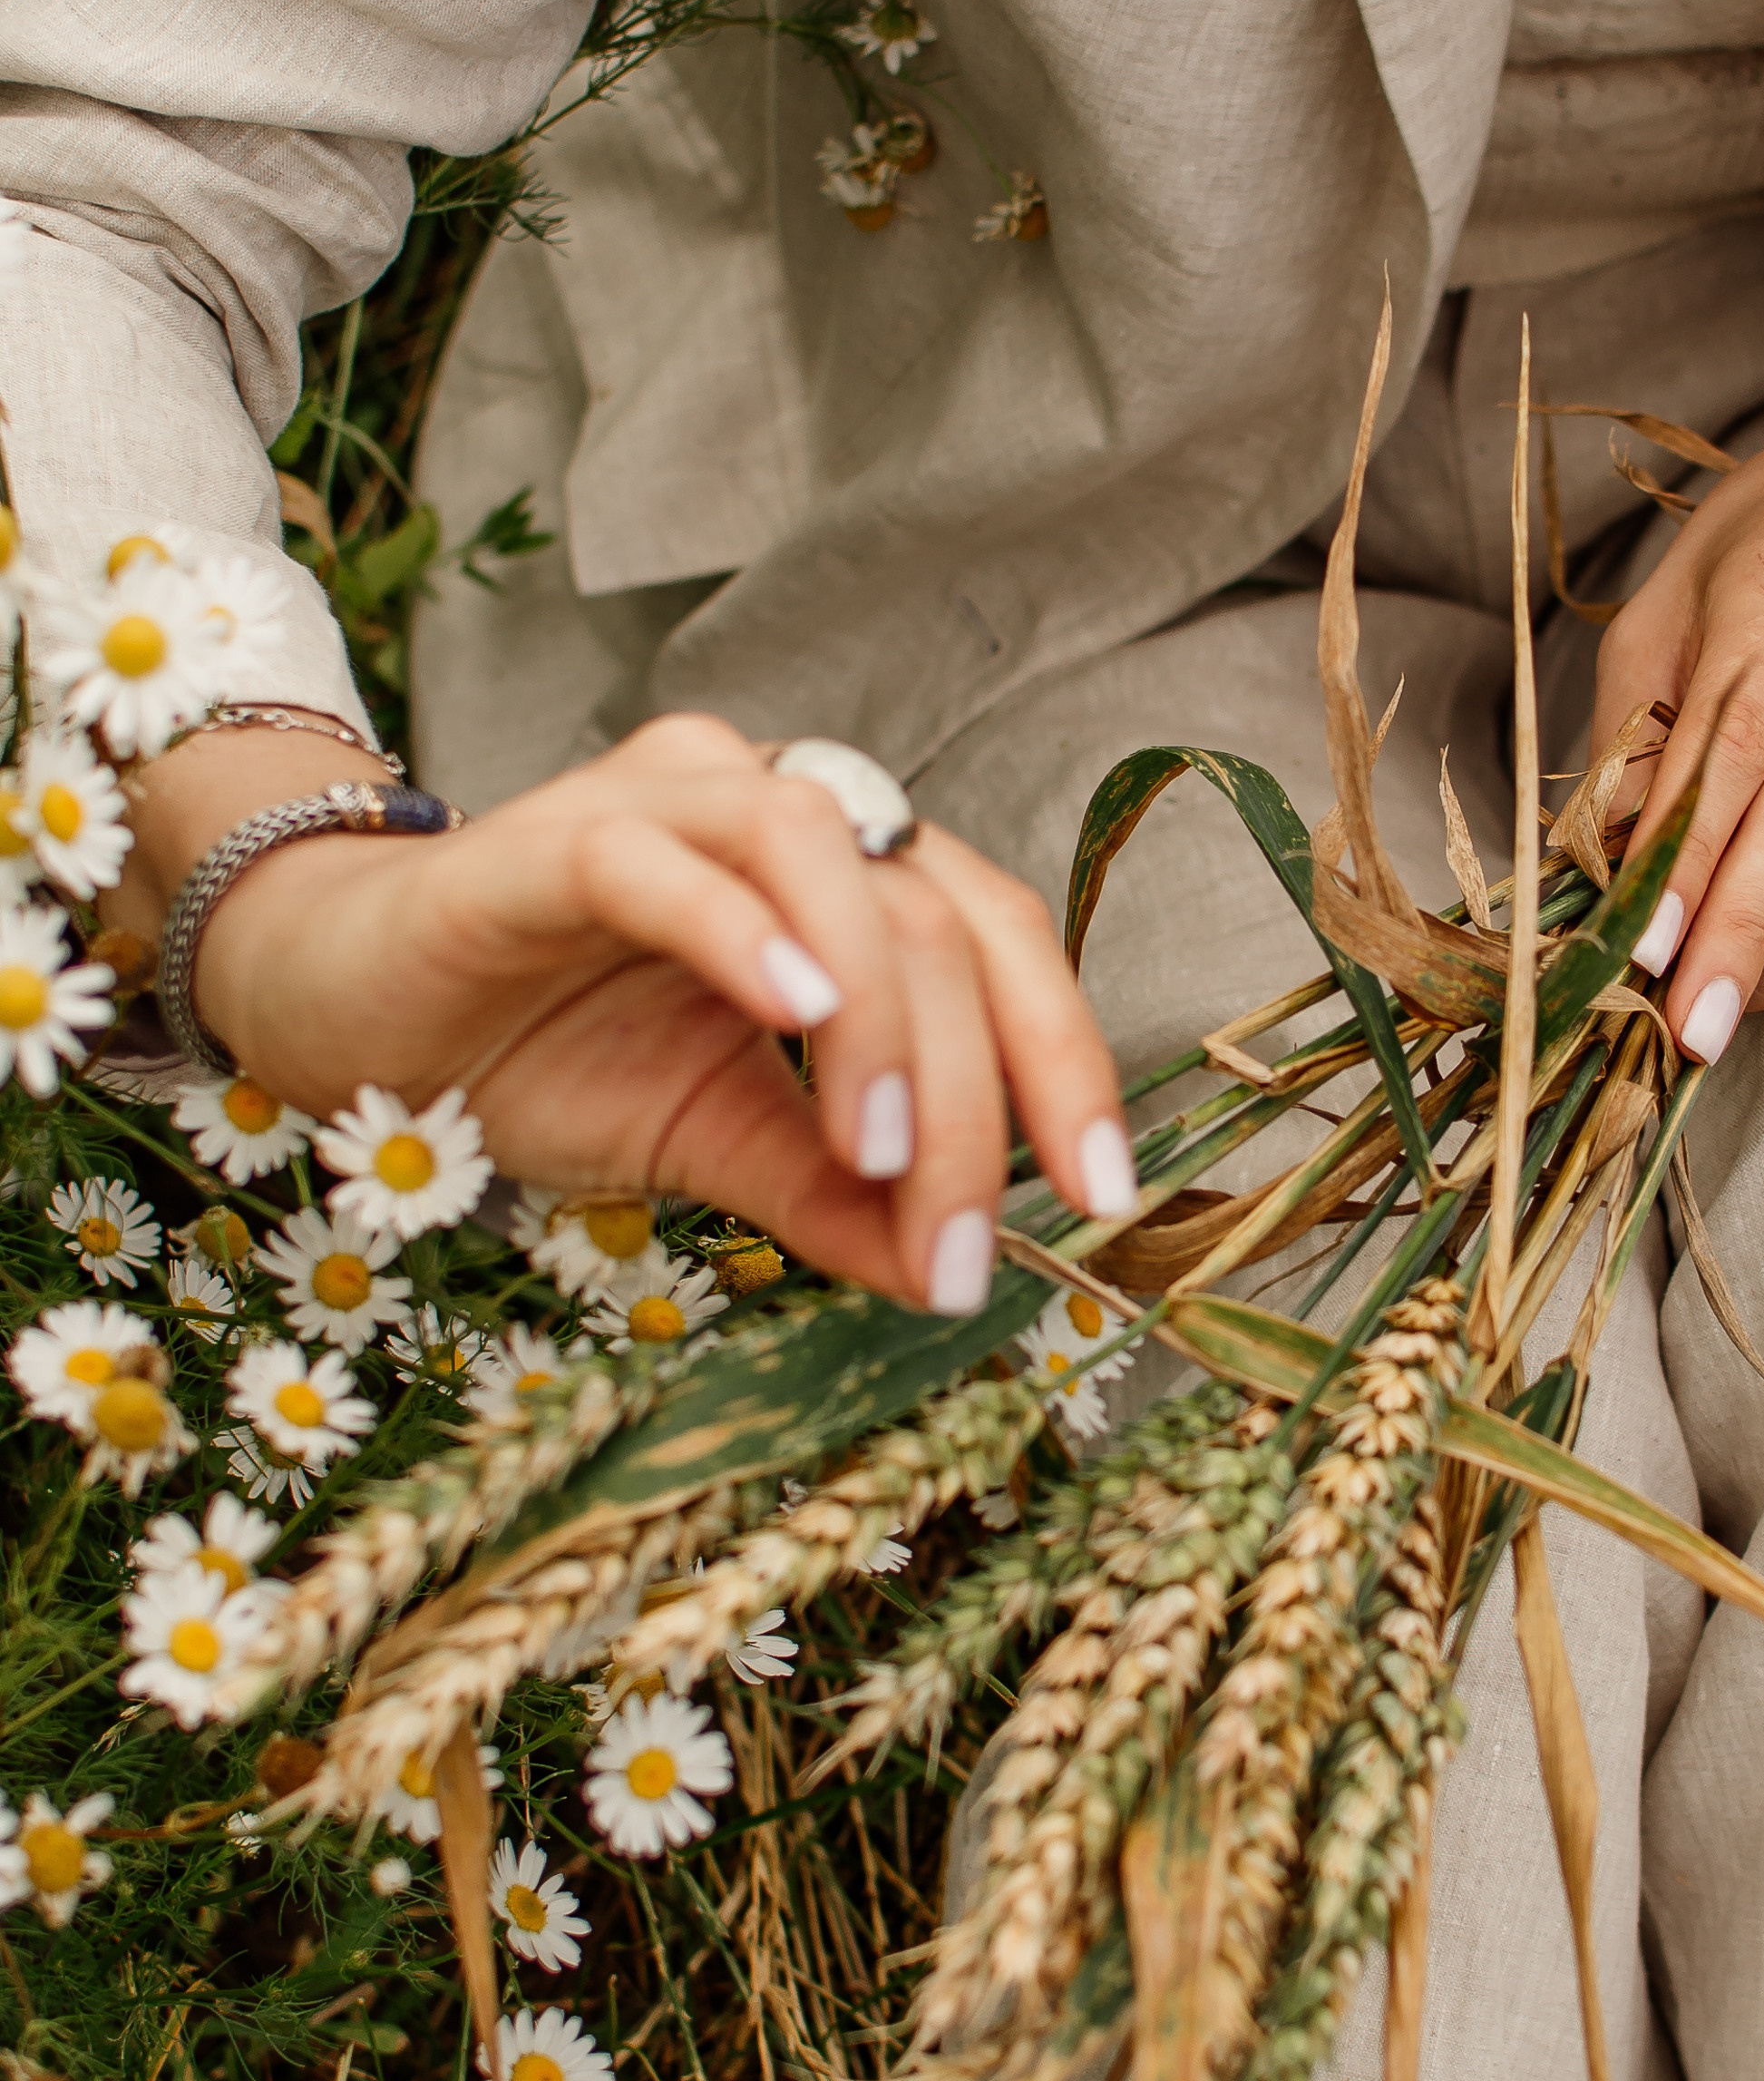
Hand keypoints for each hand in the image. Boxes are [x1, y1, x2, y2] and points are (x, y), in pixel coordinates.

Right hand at [123, 713, 1135, 1312]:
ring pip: (821, 854)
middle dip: (975, 1081)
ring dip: (878, 1011)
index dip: (1063, 1053)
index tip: (1098, 1192)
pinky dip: (740, 929)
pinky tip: (790, 1012)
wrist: (349, 1022)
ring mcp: (663, 802)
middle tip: (961, 1232)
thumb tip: (949, 1277)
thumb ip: (835, 1196)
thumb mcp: (714, 1145)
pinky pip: (663, 856)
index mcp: (837, 876)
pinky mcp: (549, 837)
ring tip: (878, 1150)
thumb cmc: (535, 1057)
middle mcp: (770, 808)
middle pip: (929, 907)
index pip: (993, 935)